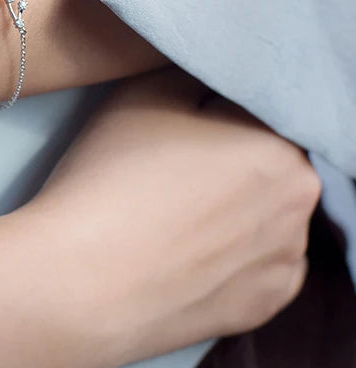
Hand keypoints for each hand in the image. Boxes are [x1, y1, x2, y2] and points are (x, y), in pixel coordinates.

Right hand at [23, 69, 320, 366]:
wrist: (81, 280)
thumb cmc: (114, 175)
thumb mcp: (145, 91)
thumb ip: (192, 74)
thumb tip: (208, 83)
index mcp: (282, 151)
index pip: (250, 110)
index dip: (210, 110)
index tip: (174, 123)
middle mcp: (301, 210)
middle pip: (262, 162)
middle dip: (226, 155)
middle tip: (169, 163)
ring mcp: (286, 266)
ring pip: (260, 213)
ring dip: (231, 204)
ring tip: (171, 211)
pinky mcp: (263, 308)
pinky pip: (254, 262)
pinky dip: (229, 251)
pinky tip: (184, 247)